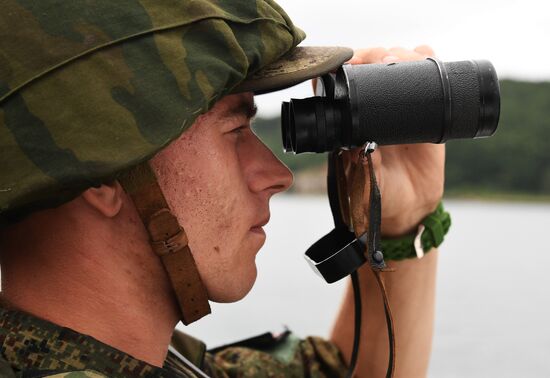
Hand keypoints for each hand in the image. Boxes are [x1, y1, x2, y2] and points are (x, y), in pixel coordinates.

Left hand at [343, 46, 444, 236]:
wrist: (410, 208)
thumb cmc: (381, 198)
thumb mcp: (368, 185)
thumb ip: (367, 170)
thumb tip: (365, 146)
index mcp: (350, 124)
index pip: (341, 85)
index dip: (344, 67)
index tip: (352, 62)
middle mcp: (372, 111)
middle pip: (370, 67)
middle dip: (374, 55)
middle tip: (385, 59)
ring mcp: (398, 108)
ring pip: (398, 65)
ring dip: (400, 55)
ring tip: (402, 59)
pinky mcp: (426, 110)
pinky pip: (429, 78)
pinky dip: (428, 61)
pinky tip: (426, 61)